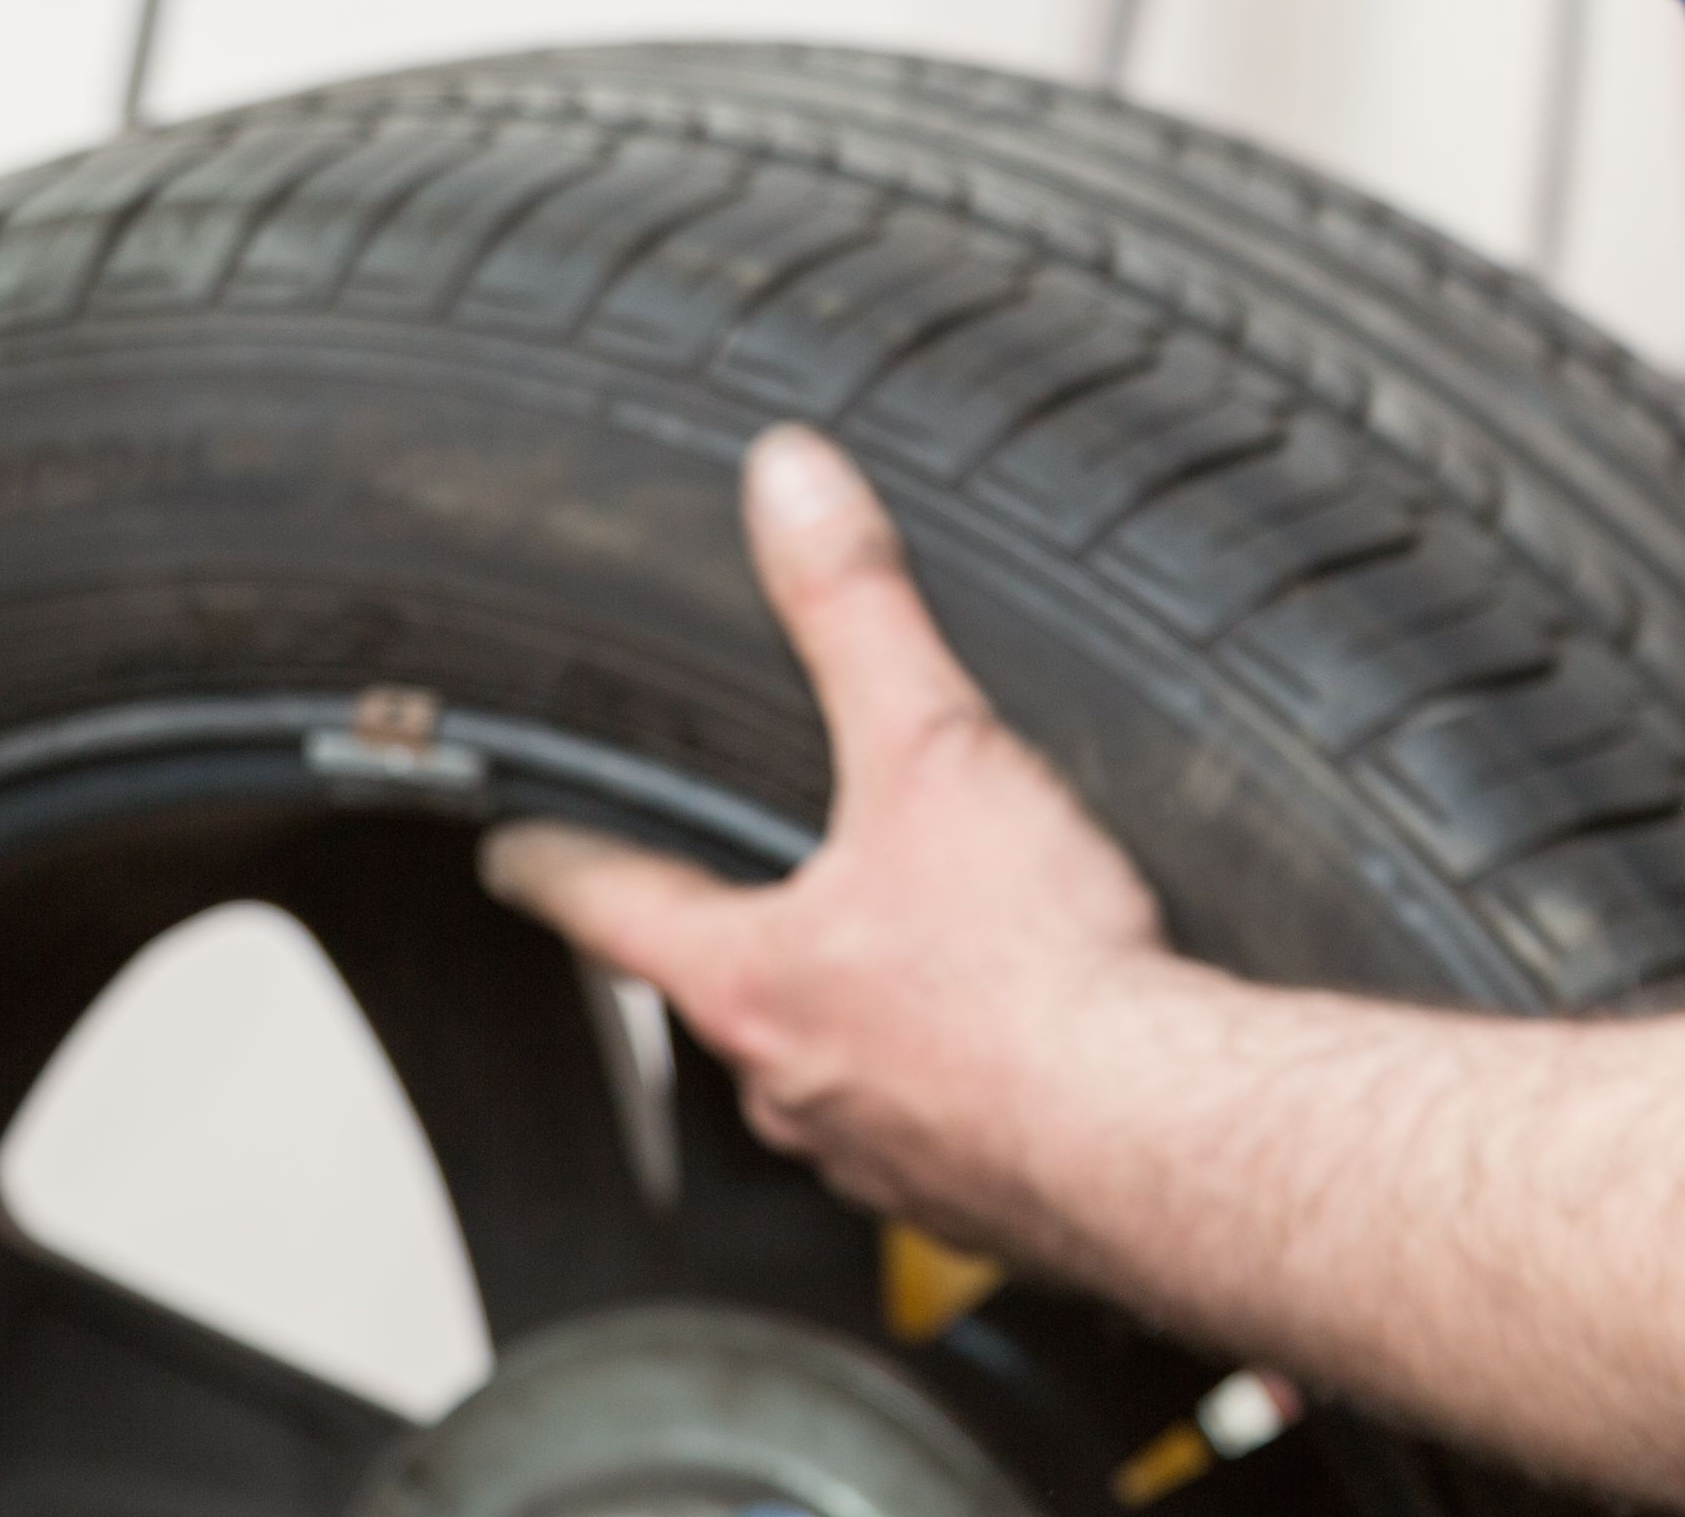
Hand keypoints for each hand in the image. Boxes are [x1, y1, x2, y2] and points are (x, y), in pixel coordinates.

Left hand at [483, 429, 1184, 1253]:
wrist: (1165, 1136)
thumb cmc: (1042, 976)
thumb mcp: (935, 749)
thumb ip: (855, 610)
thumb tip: (789, 485)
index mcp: (752, 980)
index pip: (609, 904)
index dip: (558, 864)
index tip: (518, 852)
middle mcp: (792, 1084)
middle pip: (724, 997)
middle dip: (739, 943)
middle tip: (756, 891)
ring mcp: (880, 1158)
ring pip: (834, 1074)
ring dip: (858, 1025)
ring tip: (914, 967)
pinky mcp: (981, 1200)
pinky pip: (941, 1135)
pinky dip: (964, 1089)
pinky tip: (1018, 1055)